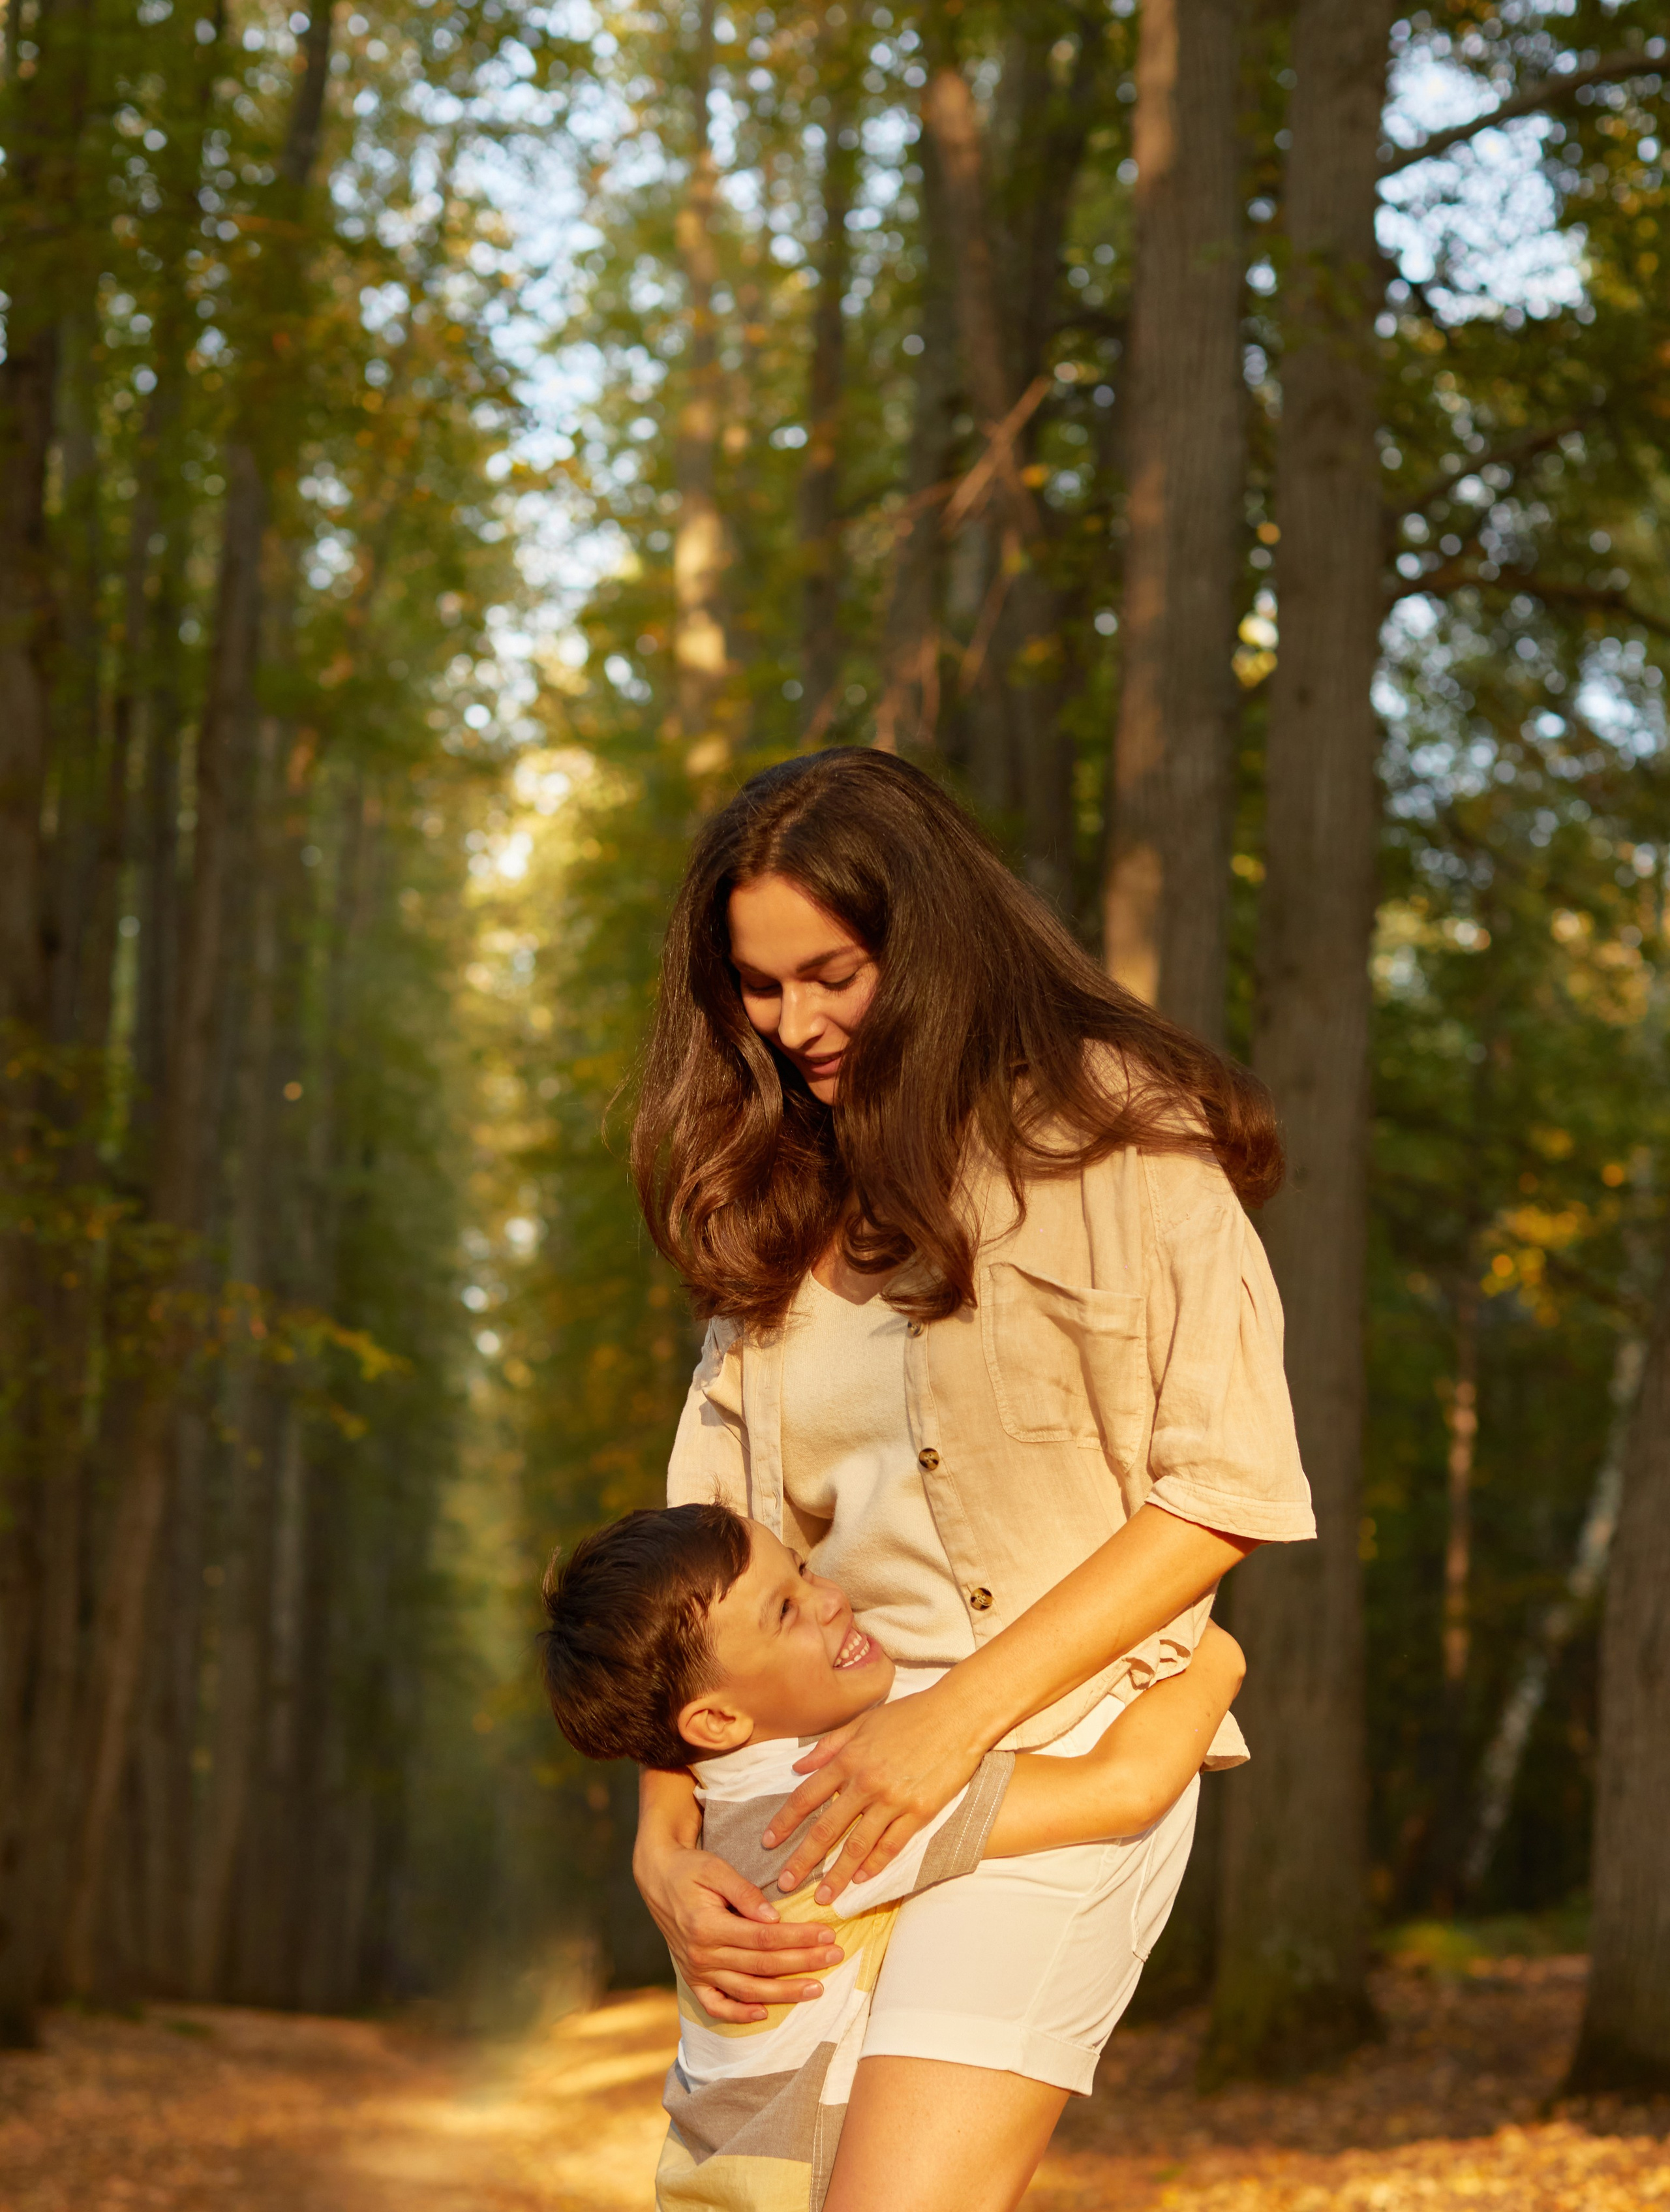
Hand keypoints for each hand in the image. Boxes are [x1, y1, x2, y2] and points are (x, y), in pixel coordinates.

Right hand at [632, 1836, 845, 2022]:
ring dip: (783, 1992)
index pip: (763, 1938)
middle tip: (835, 1957)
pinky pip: (715, 2005)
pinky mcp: (692, 1979)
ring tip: (816, 1989)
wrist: (657, 1878)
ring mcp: (696, 1971)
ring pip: (746, 1990)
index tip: (827, 1934)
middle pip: (761, 1965)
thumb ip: (744, 1893)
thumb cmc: (690, 1869)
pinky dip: (738, 2014)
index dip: (797, 1937)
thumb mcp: (715, 1869)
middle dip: (802, 1962)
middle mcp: (701, 1954)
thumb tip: (773, 1917)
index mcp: (707, 1926)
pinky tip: (763, 2013)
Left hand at [762, 1681, 986, 1902]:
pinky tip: (862, 1879)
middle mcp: (866, 1782)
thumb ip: (829, 1746)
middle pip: (827, 1828)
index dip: (785, 1821)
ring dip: (838, 1874)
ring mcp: (893, 1799)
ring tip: (824, 1897)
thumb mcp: (863, 1720)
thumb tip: (799, 1767)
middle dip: (803, 1859)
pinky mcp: (920, 1811)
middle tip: (784, 1884)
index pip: (807, 1796)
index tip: (768, 1842)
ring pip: (858, 1845)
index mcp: (849, 1758)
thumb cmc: (910, 1714)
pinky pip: (892, 1844)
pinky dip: (875, 1864)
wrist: (957, 1714)